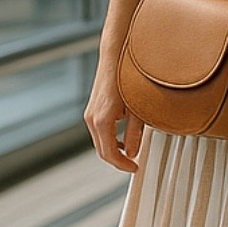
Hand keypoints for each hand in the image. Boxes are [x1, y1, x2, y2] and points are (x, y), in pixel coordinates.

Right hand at [83, 49, 143, 173]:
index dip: (123, 165)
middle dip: (118, 160)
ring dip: (113, 149)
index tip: (135, 168)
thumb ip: (134, 134)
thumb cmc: (127, 79)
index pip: (110, 154)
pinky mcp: (92, 110)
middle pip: (102, 150)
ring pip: (99, 141)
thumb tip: (132, 153)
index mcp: (102, 121)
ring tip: (131, 152)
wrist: (115, 58)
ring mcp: (90, 114)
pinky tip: (123, 138)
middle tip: (134, 164)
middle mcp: (92, 119)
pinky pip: (98, 131)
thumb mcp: (137, 110)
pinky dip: (109, 139)